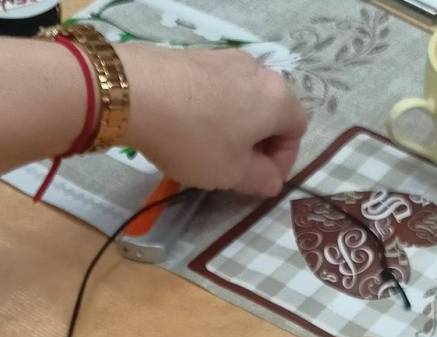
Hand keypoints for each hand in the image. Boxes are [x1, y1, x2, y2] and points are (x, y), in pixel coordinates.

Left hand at [123, 46, 306, 196]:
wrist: (138, 92)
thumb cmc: (196, 139)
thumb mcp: (233, 173)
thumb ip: (261, 179)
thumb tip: (273, 179)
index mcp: (278, 99)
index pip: (297, 130)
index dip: (283, 161)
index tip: (260, 181)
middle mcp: (260, 71)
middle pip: (272, 112)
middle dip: (259, 144)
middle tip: (236, 170)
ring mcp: (228, 59)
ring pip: (244, 100)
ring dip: (236, 128)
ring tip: (210, 151)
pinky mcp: (200, 56)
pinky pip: (219, 89)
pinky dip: (214, 111)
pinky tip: (190, 128)